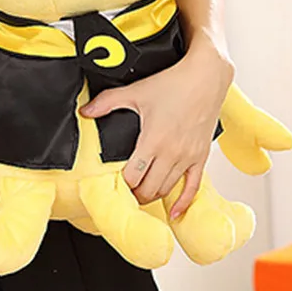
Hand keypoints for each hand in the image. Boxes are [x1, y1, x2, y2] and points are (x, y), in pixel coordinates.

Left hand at [80, 39, 233, 219]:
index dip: (120, 185)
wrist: (206, 78)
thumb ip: (107, 103)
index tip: (111, 187)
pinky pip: (193, 188)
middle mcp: (172, 153)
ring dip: (152, 196)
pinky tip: (175, 213)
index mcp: (153, 140)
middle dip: (134, 194)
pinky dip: (182, 203)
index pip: (133, 176)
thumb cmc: (173, 83)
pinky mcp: (201, 157)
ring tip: (140, 197)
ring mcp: (188, 157)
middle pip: (149, 189)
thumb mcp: (135, 91)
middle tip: (123, 195)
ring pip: (167, 189)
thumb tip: (85, 111)